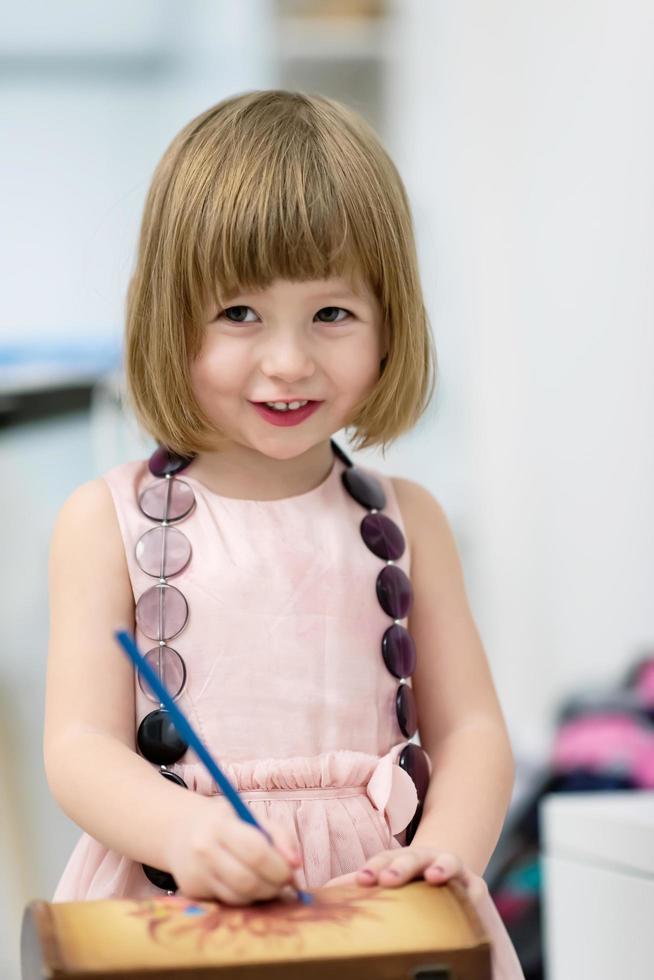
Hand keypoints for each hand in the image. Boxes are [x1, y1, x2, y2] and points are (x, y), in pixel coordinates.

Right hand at [165, 796, 302, 904]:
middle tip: (284, 882)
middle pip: (247, 881)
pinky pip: (227, 902)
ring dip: (262, 894)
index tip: (291, 870)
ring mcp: (195, 873)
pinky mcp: (192, 891)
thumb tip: (296, 864)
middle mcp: (204, 850)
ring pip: (239, 897)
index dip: (279, 866)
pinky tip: (248, 885)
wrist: (180, 829)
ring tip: (268, 882)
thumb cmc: (225, 822)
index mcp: (220, 825)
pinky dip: (245, 898)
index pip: (256, 852)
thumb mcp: (250, 816)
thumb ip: (279, 836)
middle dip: (274, 886)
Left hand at [354, 846, 488, 903]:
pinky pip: (476, 888)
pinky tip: (471, 900)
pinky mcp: (474, 885)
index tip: (361, 880)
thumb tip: (323, 892)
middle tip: (387, 879)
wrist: (445, 868)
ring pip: (447, 863)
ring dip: (441, 867)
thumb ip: (363, 883)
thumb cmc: (410, 878)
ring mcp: (452, 868)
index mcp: (401, 858)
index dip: (373, 868)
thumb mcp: (388, 876)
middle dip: (400, 867)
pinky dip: (473, 893)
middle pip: (412, 858)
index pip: (385, 859)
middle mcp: (426, 858)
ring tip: (434, 877)